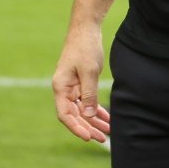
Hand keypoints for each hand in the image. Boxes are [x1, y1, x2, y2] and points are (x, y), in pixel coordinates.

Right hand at [52, 25, 111, 141]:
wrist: (86, 29)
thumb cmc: (85, 47)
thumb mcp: (89, 71)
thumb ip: (89, 94)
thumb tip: (88, 116)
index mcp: (61, 87)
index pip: (65, 114)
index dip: (76, 127)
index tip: (88, 137)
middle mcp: (64, 90)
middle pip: (74, 115)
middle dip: (88, 128)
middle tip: (103, 139)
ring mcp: (72, 87)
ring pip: (82, 110)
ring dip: (94, 121)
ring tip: (108, 132)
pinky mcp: (80, 84)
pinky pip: (87, 102)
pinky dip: (96, 110)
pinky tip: (107, 118)